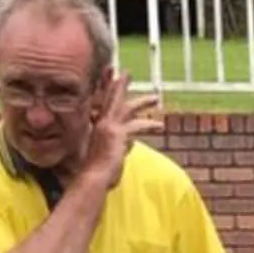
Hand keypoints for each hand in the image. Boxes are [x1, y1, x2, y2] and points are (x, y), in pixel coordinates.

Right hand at [81, 70, 163, 192]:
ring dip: (143, 102)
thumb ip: (122, 145)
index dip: (108, 90)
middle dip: (120, 85)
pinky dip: (149, 125)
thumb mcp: (109, 155)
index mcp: (97, 127)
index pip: (102, 103)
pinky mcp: (118, 135)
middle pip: (112, 99)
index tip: (112, 78)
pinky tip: (160, 126)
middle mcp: (101, 124)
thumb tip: (133, 142)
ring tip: (156, 98)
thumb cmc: (98, 173)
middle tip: (127, 73)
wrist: (93, 179)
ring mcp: (109, 128)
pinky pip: (137, 126)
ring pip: (127, 108)